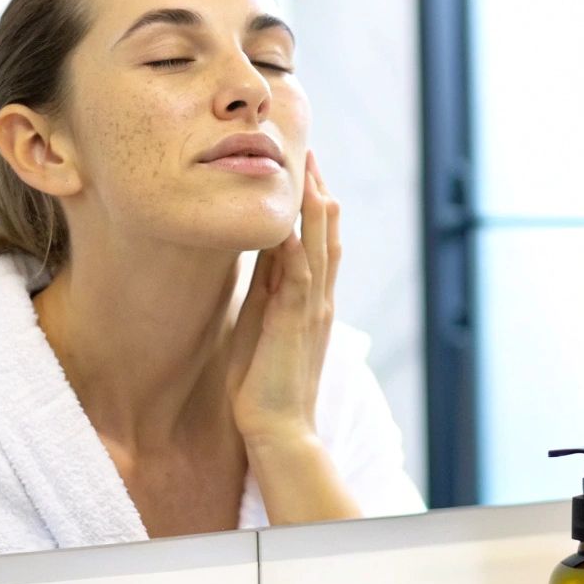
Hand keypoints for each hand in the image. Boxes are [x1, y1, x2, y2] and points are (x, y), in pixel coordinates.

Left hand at [229, 150, 340, 445]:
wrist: (278, 431)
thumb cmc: (264, 388)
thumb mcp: (261, 327)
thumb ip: (265, 294)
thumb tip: (258, 260)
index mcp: (308, 301)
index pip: (315, 241)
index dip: (310, 205)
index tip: (303, 170)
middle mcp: (317, 300)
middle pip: (324, 234)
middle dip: (317, 192)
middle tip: (311, 152)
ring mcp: (310, 310)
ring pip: (320, 247)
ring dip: (314, 209)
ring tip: (310, 172)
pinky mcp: (295, 323)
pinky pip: (300, 278)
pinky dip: (300, 248)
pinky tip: (296, 223)